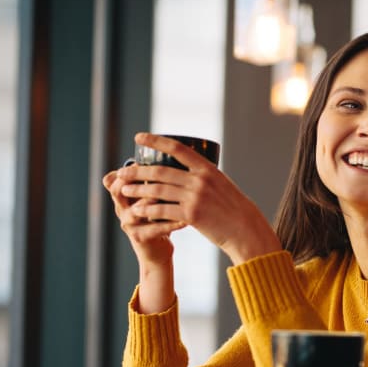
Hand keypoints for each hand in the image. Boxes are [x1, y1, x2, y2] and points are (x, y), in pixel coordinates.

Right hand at [102, 166, 180, 267]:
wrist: (158, 251)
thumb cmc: (159, 218)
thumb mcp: (153, 198)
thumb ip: (155, 180)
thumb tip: (171, 152)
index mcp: (124, 197)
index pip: (114, 179)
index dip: (125, 169)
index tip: (141, 160)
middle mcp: (122, 209)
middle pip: (118, 190)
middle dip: (135, 180)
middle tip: (156, 173)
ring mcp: (129, 224)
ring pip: (137, 209)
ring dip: (154, 200)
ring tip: (172, 195)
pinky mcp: (140, 238)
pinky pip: (155, 229)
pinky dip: (171, 223)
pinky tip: (185, 219)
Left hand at [115, 133, 282, 264]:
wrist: (245, 229)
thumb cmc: (233, 208)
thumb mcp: (221, 185)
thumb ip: (202, 177)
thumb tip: (184, 172)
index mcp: (207, 168)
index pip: (177, 148)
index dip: (156, 140)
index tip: (139, 137)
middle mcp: (200, 180)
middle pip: (161, 171)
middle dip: (138, 171)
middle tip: (122, 172)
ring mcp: (195, 197)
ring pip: (158, 190)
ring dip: (138, 190)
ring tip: (124, 190)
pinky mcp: (191, 215)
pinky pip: (163, 210)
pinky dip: (147, 210)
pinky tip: (137, 210)